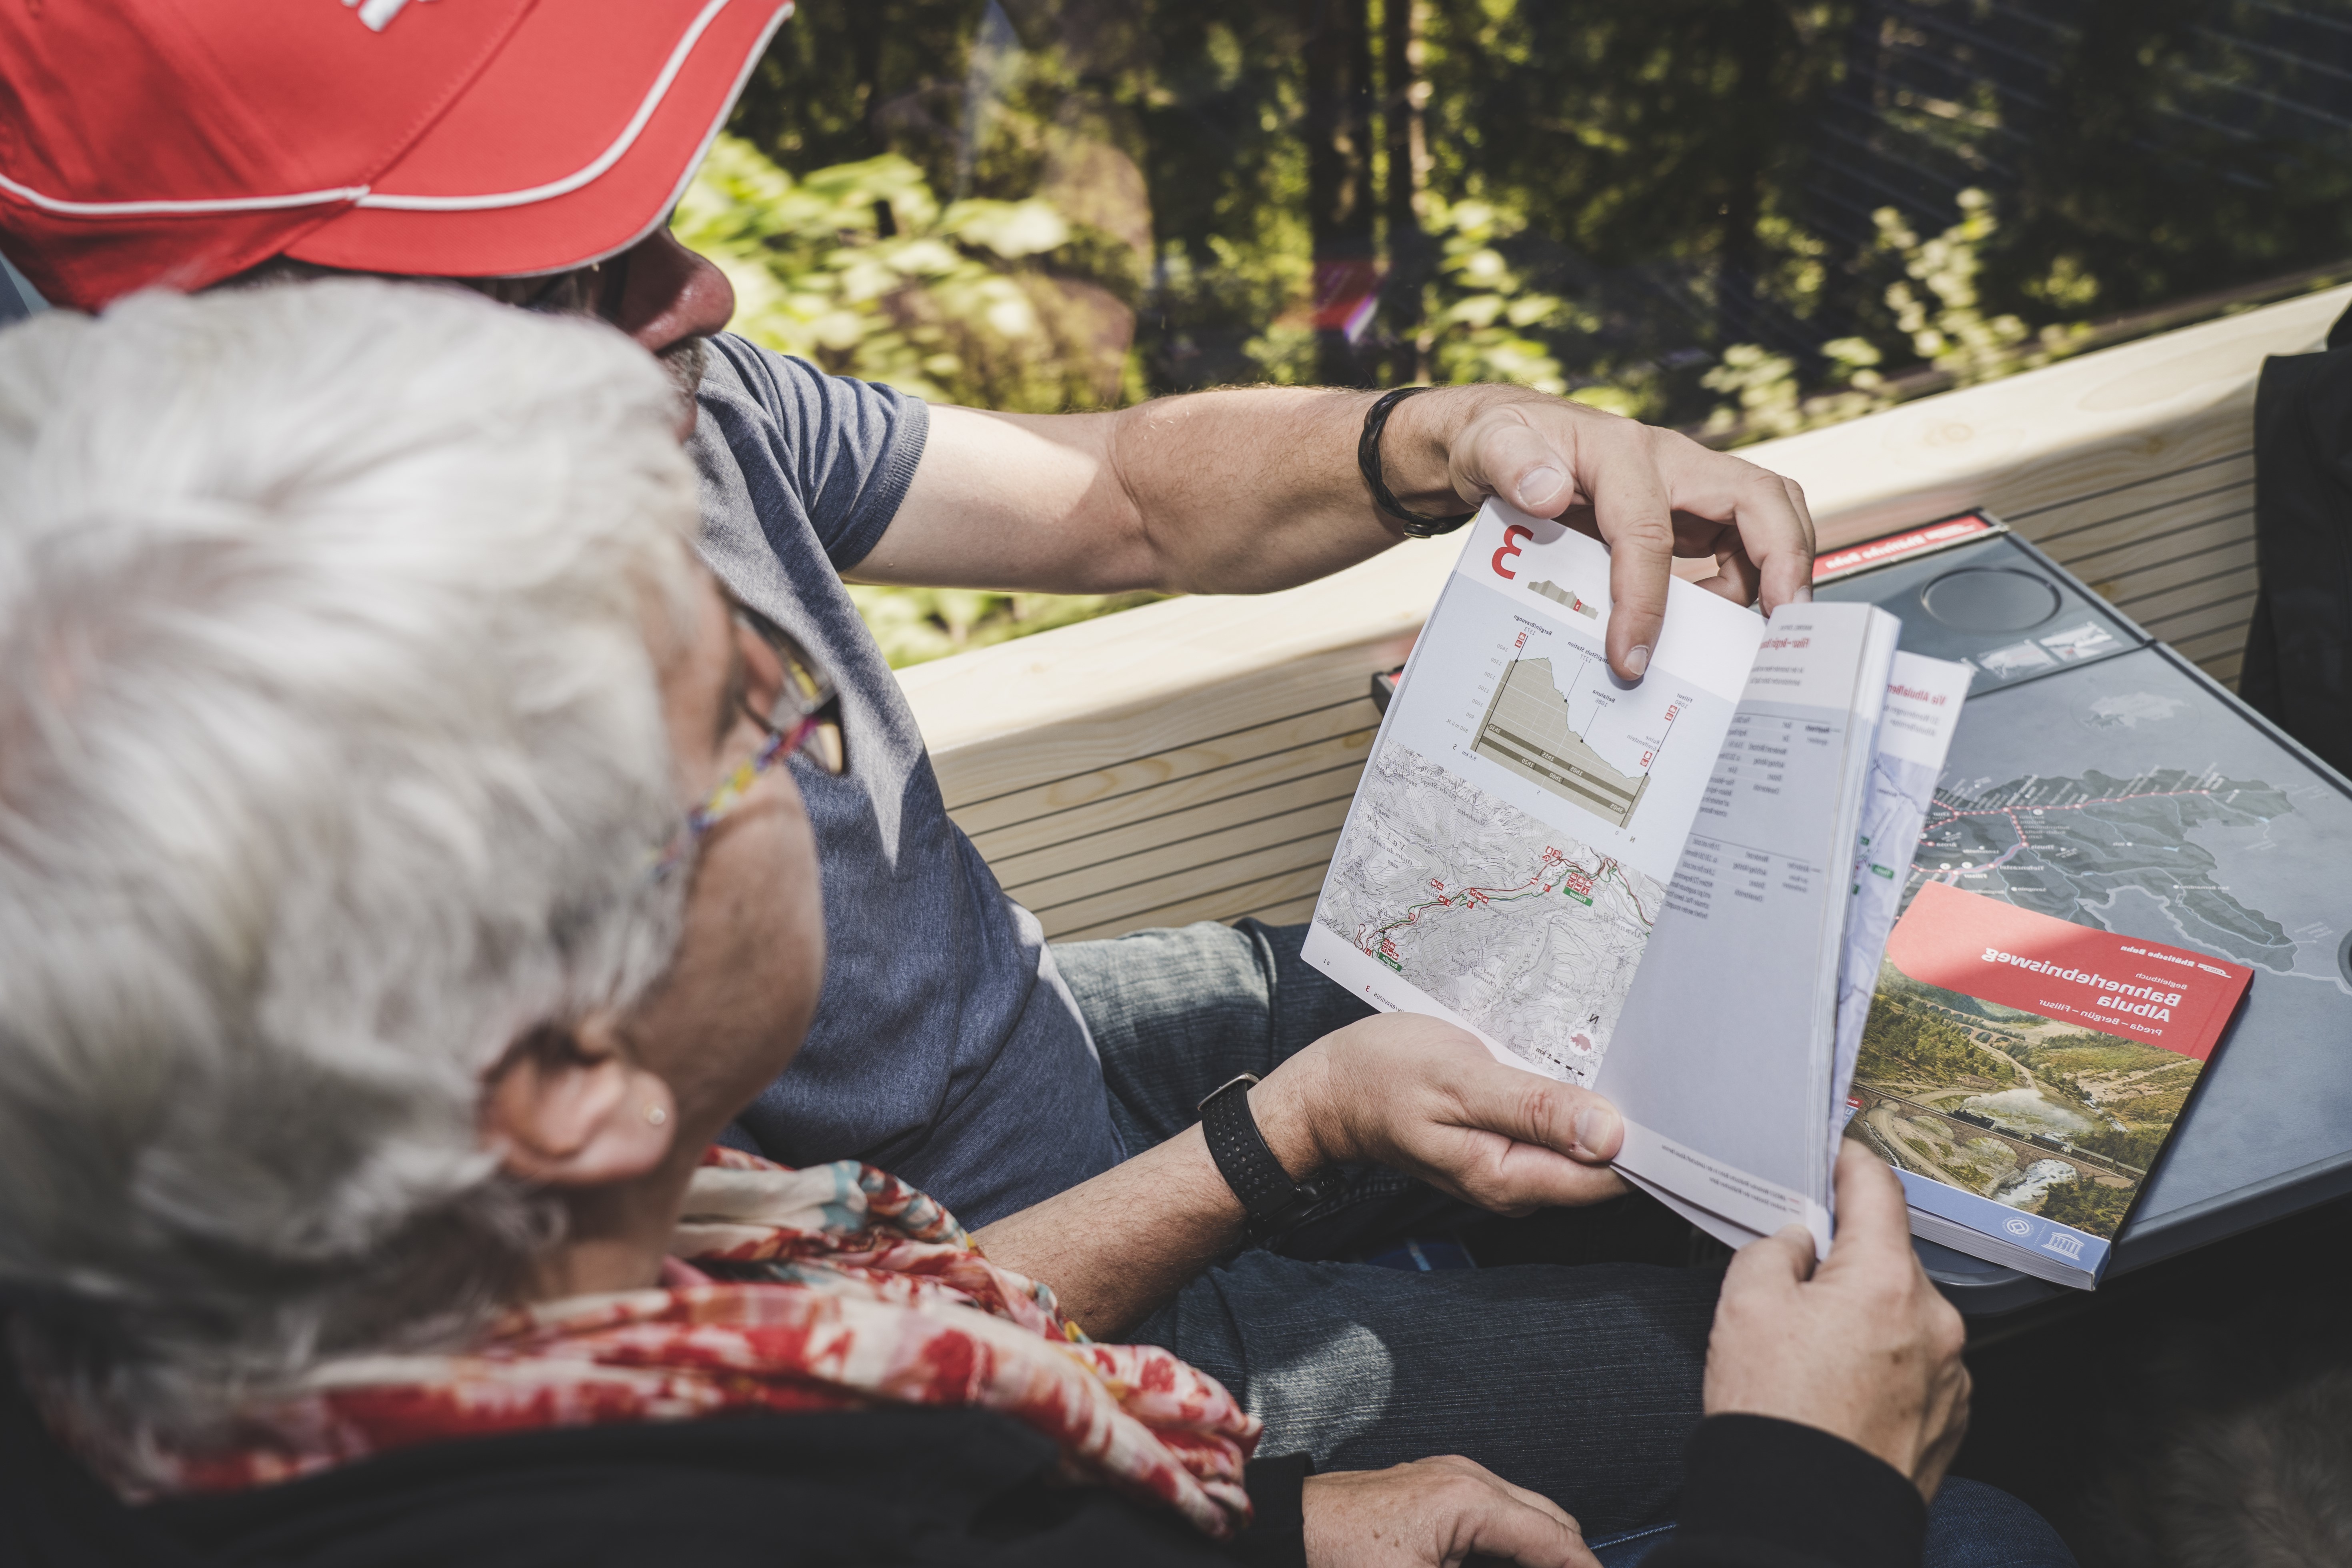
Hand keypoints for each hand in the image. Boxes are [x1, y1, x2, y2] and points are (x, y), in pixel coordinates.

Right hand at [1255, 1012, 1626, 1215]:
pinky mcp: (1505, 1145)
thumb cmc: (1384, 1075)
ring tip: (1616, 1048)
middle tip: (1650, 1054)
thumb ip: (1534, 1108)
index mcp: (1509, 1177)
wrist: (1331, 1089)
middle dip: (1630, 1116)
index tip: (1668, 1090)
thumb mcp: (1458, 1078)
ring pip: (1582, 1145)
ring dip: (1600, 1102)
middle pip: (1603, 1165)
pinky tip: (1573, 1062)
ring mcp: (1512, 1168)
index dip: (1645, 1138)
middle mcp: (1518, 1184)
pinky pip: (1556, 1129)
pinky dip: (1571, 1098)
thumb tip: (1609, 1135)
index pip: (1609, 1177)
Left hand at [1303, 1457, 1598, 1567]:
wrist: (1281, 1532)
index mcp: (1471, 1499)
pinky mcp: (1431, 1487)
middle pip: (1552, 1521)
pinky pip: (1496, 1509)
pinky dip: (1515, 1541)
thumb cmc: (1339, 1561)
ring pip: (1526, 1513)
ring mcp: (1448, 1475)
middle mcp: (1467, 1476)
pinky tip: (1511, 1566)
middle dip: (1571, 1560)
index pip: (1557, 1541)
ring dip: (1543, 1551)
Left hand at [1418, 390, 1815, 679]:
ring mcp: (1688, 488)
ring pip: (1766, 520)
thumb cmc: (1503, 443)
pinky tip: (1705, 619)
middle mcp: (1670, 463)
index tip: (1631, 656)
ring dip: (1769, 577)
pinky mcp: (1691, 513)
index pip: (1648, 529)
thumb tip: (1545, 492)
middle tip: (1782, 628)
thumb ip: (1510, 463)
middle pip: (1760, 498)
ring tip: (1735, 636)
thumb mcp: (1489, 445)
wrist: (1507, 440)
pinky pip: (1741, 545)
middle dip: (1785, 560)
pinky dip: (1742, 584)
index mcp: (1621, 451)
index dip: (1646, 598)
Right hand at [1701, 1141, 1970, 1498]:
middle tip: (1796, 1282)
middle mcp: (1935, 1321)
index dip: (1849, 1161)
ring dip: (1867, 1316)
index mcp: (1887, 1280)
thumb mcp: (1745, 1304)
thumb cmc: (1774, 1413)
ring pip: (1904, 1314)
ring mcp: (1951, 1375)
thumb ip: (1775, 1249)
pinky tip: (1840, 1389)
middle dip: (1847, 1260)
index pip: (1878, 1187)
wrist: (1803, 1519)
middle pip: (1890, 1258)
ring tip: (1814, 1354)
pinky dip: (1883, 1362)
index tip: (1835, 1156)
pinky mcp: (1951, 1419)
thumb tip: (1801, 1243)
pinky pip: (1916, 1366)